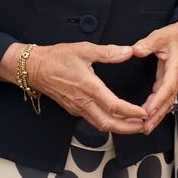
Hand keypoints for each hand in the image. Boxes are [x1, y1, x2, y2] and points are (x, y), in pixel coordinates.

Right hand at [24, 41, 146, 133]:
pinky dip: (108, 122)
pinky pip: (93, 120)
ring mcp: (77, 108)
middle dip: (128, 128)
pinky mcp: (73, 109)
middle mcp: (82, 102)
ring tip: (134, 125)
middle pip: (108, 124)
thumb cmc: (56, 58)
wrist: (33, 68)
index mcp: (88, 87)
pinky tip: (116, 118)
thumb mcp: (84, 49)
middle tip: (144, 125)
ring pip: (100, 125)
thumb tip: (128, 51)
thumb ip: (108, 52)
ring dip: (119, 128)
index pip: (114, 106)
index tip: (145, 112)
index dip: (131, 112)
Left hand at [132, 18, 177, 134]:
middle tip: (145, 128)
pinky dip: (158, 109)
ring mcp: (176, 81)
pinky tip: (149, 118)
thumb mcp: (162, 35)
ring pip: (168, 102)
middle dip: (157, 115)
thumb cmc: (176, 35)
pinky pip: (166, 98)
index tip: (147, 111)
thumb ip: (148, 43)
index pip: (167, 86)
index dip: (158, 100)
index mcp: (176, 66)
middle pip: (168, 100)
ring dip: (158, 115)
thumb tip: (136, 50)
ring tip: (145, 128)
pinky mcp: (172, 82)